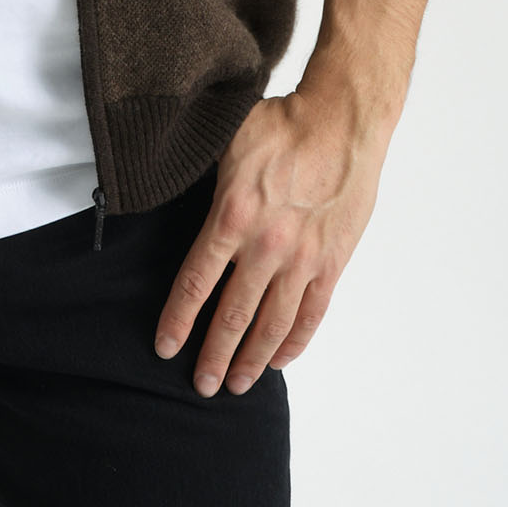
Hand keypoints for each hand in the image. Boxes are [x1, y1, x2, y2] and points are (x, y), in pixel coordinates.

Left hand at [152, 89, 386, 396]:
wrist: (342, 121)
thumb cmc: (282, 123)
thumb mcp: (227, 142)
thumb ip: (203, 180)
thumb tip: (167, 190)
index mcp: (233, 215)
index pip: (196, 282)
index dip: (179, 320)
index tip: (165, 347)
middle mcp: (267, 245)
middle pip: (233, 315)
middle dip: (213, 355)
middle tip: (201, 385)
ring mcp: (303, 258)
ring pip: (273, 324)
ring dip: (252, 359)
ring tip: (236, 384)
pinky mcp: (333, 261)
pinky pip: (312, 313)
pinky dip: (295, 341)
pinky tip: (280, 359)